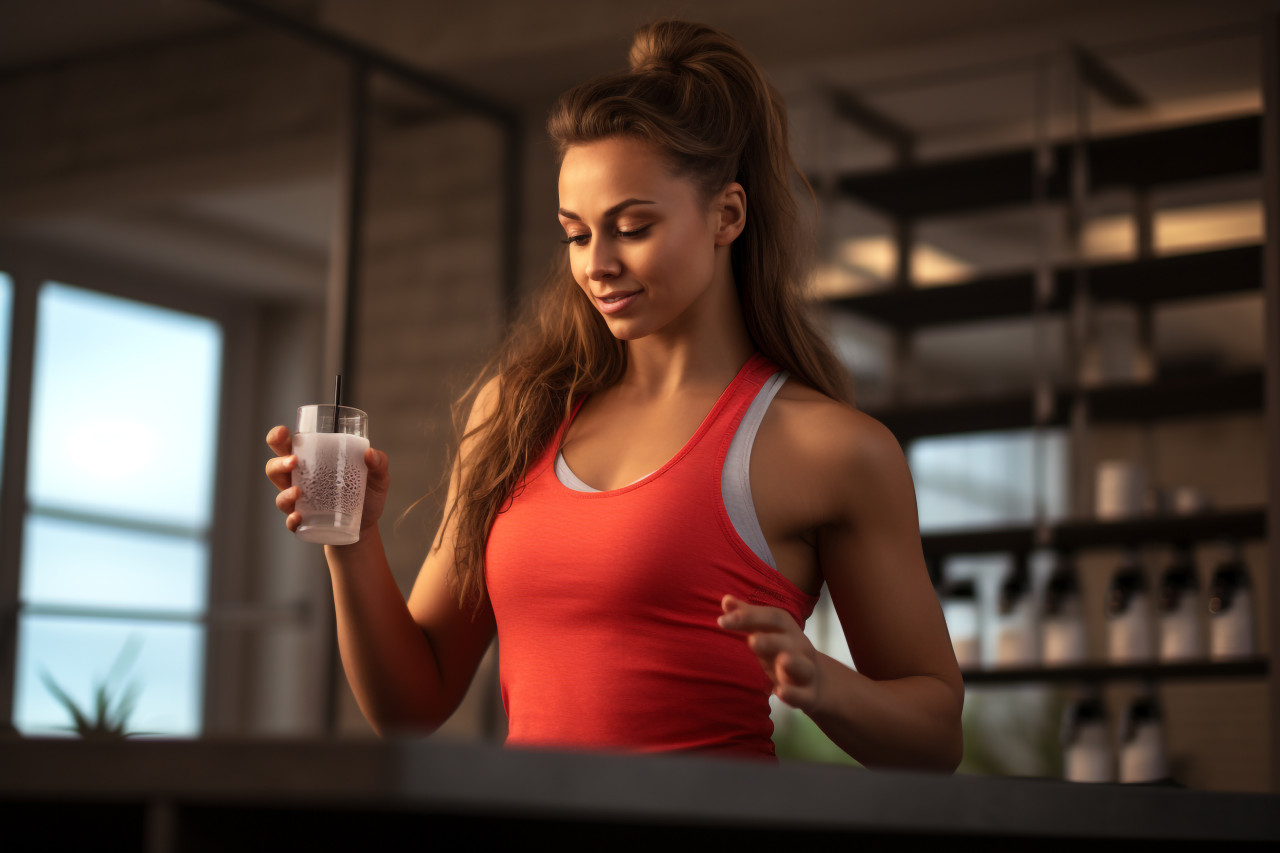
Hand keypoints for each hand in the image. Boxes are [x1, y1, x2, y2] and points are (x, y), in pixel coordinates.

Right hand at [264, 425, 390, 534]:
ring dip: (285, 492)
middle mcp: (300, 479)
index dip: (278, 437)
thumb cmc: (367, 495)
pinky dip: (292, 519)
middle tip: (293, 461)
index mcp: (311, 461)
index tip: (284, 433)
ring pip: (280, 493)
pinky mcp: (304, 522)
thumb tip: (371, 454)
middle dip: (278, 462)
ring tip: (298, 492)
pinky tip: (298, 517)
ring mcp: (299, 502)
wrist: (366, 526)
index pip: (287, 444)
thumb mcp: (377, 478)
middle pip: (274, 467)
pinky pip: (290, 521)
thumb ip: (379, 464)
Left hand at [717, 595, 821, 712]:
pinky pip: (803, 695)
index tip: (722, 620)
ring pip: (802, 666)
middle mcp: (798, 647)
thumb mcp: (767, 633)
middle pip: (787, 640)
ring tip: (782, 660)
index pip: (771, 618)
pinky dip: (792, 694)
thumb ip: (747, 617)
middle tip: (751, 640)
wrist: (816, 682)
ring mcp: (806, 671)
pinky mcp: (808, 694)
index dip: (748, 616)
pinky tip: (779, 692)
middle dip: (770, 639)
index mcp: (786, 630)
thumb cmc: (782, 651)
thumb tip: (726, 600)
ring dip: (792, 663)